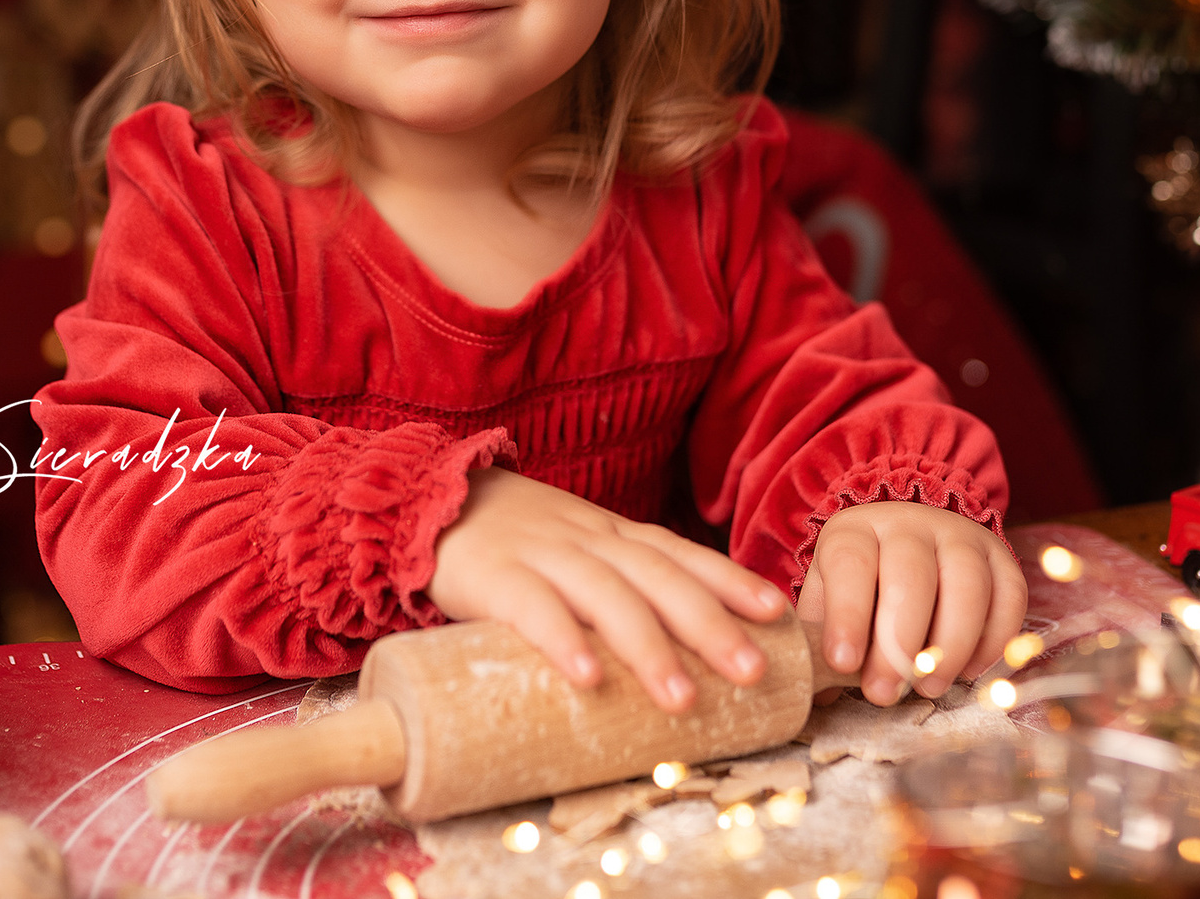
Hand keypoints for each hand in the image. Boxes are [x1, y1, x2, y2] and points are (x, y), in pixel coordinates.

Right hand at [425, 467, 792, 713]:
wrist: (423, 499)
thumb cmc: (509, 540)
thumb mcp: (570, 547)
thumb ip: (612, 582)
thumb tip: (674, 643)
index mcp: (609, 532)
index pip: (679, 551)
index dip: (729, 580)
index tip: (776, 613)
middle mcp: (586, 538)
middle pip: (658, 578)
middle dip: (710, 625)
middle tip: (754, 672)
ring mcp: (541, 554)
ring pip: (607, 596)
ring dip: (649, 648)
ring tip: (683, 699)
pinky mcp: (493, 577)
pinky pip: (533, 608)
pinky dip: (564, 642)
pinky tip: (590, 680)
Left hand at [795, 501, 1024, 706]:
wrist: (909, 538)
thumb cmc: (861, 581)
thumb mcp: (828, 595)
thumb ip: (823, 634)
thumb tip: (823, 688)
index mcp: (856, 529)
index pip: (851, 564)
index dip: (847, 615)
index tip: (843, 664)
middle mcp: (911, 524)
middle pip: (911, 576)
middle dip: (898, 644)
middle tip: (884, 693)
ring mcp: (961, 537)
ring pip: (967, 586)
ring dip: (950, 645)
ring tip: (929, 687)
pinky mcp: (1001, 558)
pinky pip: (1009, 597)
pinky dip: (994, 641)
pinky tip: (969, 671)